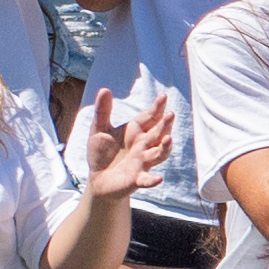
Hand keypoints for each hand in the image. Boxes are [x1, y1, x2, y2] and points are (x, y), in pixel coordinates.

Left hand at [77, 83, 183, 205]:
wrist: (98, 179)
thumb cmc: (102, 153)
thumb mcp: (99, 129)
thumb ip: (103, 111)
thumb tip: (104, 89)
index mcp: (136, 132)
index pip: (149, 117)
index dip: (157, 108)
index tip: (163, 97)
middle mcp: (143, 146)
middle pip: (158, 133)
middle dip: (165, 124)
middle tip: (170, 114)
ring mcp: (142, 162)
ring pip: (158, 154)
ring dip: (165, 147)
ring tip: (168, 138)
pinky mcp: (136, 179)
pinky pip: (147, 179)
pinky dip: (152, 180)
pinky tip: (158, 178)